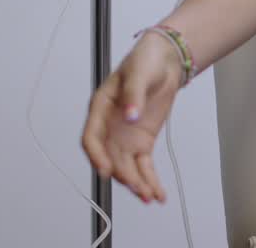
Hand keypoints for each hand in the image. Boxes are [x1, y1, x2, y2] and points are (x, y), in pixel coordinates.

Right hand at [81, 33, 183, 202]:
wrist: (164, 60)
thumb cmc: (145, 61)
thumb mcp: (138, 73)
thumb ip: (134, 95)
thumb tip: (131, 115)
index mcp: (100, 108)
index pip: (91, 138)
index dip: (96, 155)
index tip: (106, 170)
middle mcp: (110, 127)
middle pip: (111, 158)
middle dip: (124, 176)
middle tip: (138, 188)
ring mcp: (125, 136)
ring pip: (127, 166)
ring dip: (137, 183)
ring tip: (150, 196)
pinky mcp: (142, 142)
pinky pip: (143, 165)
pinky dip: (149, 179)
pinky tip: (157, 193)